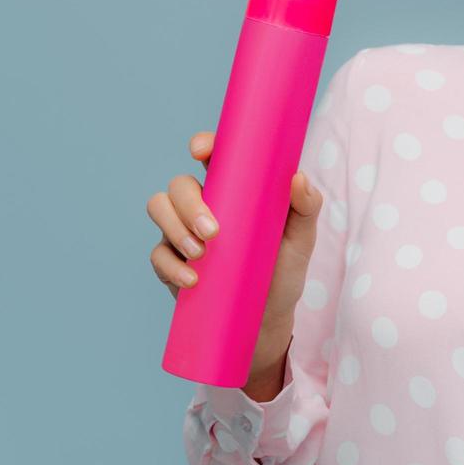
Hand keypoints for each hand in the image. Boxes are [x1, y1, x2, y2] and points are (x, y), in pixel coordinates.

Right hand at [146, 131, 323, 369]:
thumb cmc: (283, 270)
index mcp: (233, 189)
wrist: (267, 320)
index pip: (212, 157)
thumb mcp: (301, 239)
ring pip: (159, 208)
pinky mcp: (171, 263)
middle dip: (189, 203)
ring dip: (175, 228)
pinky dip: (171, 265)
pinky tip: (193, 279)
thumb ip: (306, 207)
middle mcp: (203, 205)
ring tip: (202, 253)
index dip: (202, 144)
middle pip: (179, 184)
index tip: (200, 151)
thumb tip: (298, 178)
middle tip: (213, 231)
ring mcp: (183, 232)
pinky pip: (157, 254)